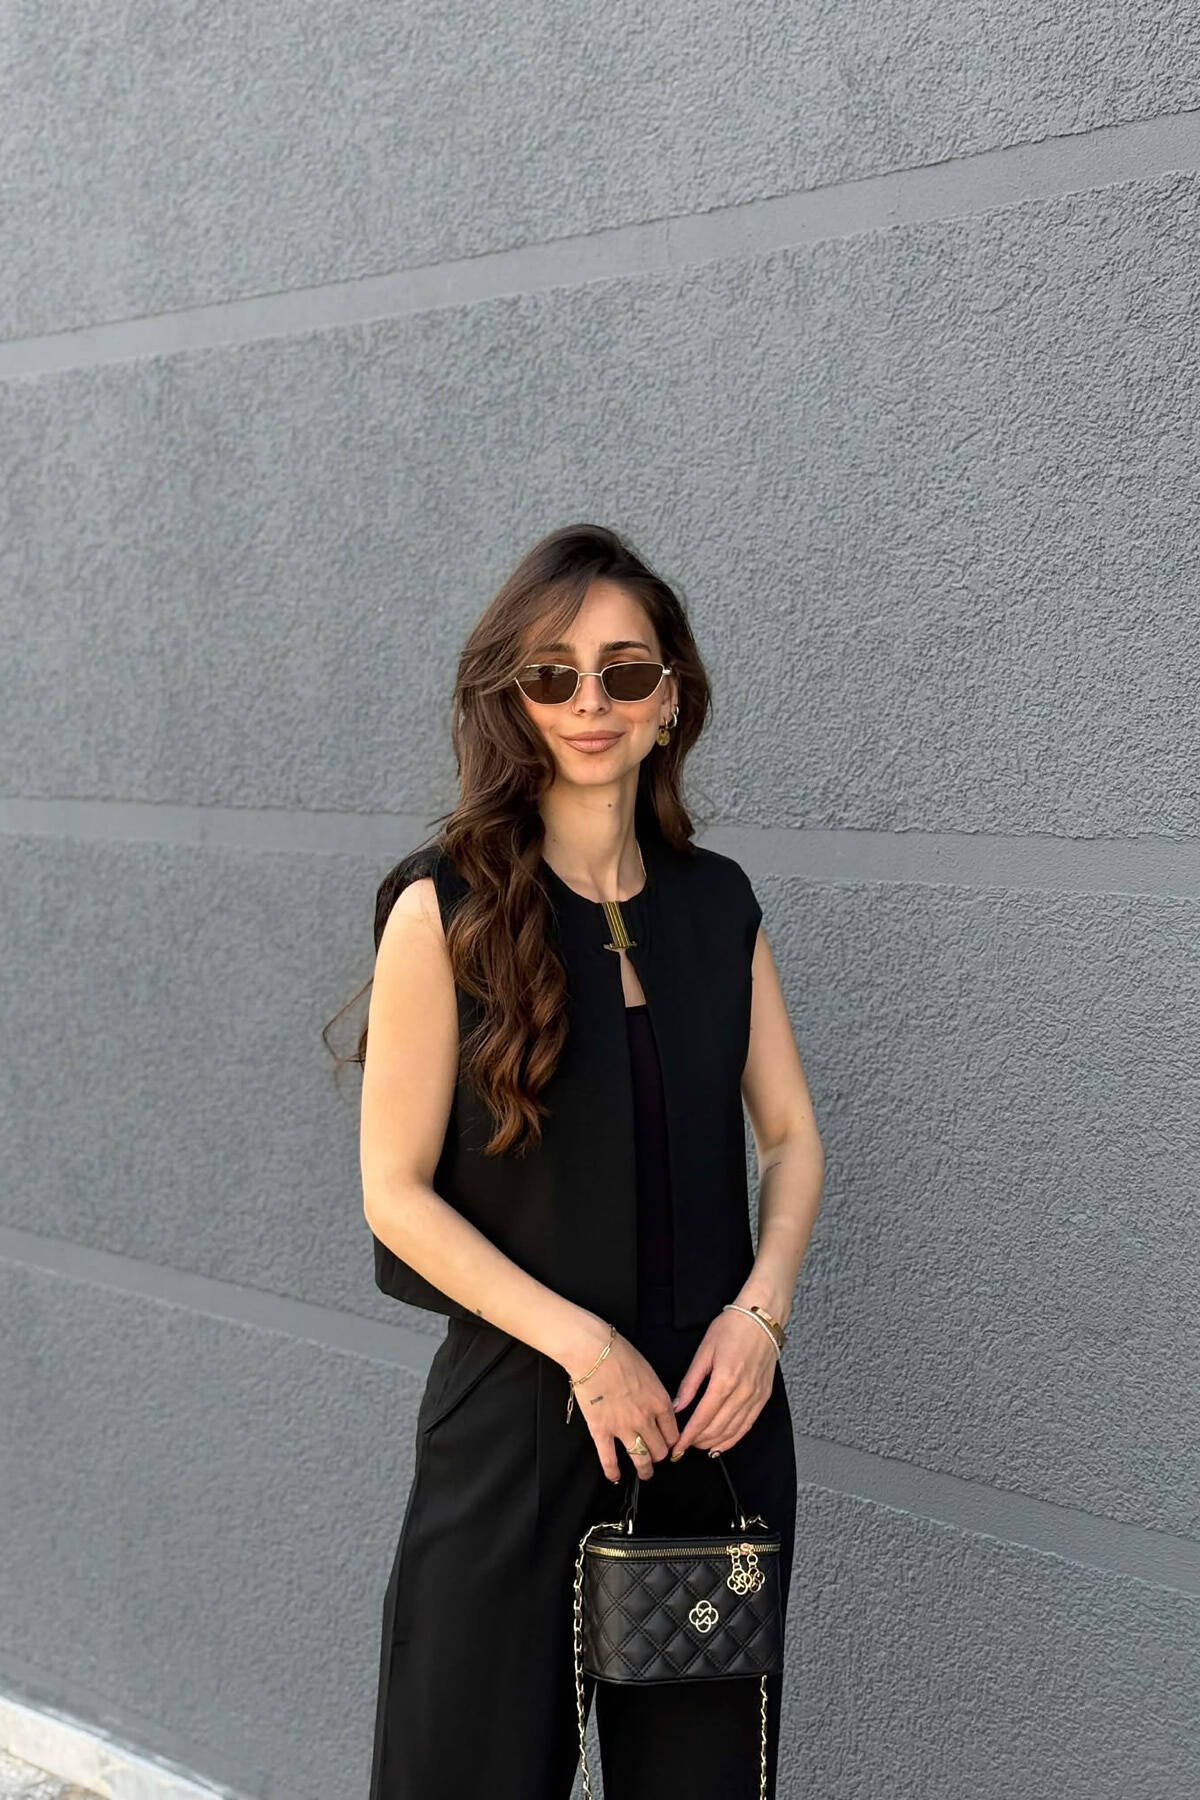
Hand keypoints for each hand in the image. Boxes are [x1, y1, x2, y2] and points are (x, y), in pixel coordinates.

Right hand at [567, 1330, 680, 1481]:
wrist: (594, 1353)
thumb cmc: (620, 1354)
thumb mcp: (649, 1372)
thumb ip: (656, 1394)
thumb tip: (660, 1407)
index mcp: (660, 1402)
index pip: (673, 1433)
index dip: (672, 1441)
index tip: (669, 1443)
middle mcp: (645, 1419)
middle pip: (660, 1449)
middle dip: (660, 1455)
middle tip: (656, 1455)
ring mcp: (623, 1428)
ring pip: (641, 1459)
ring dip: (645, 1470)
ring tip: (644, 1473)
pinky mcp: (601, 1431)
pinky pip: (609, 1459)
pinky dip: (613, 1472)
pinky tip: (615, 1477)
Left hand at [668, 1309, 777, 1456]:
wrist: (762, 1317)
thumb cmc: (733, 1327)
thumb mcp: (704, 1351)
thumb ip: (690, 1383)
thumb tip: (678, 1405)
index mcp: (725, 1380)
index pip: (703, 1418)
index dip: (688, 1436)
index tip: (677, 1446)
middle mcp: (743, 1392)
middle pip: (717, 1428)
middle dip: (698, 1441)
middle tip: (684, 1446)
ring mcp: (756, 1396)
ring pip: (733, 1431)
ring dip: (714, 1443)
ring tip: (699, 1446)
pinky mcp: (764, 1397)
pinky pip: (748, 1425)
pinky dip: (734, 1438)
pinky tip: (722, 1444)